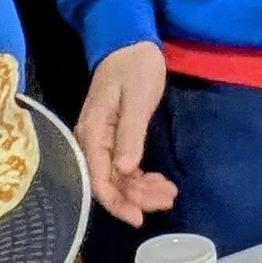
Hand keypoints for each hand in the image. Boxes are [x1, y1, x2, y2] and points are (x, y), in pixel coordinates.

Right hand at [75, 42, 177, 222]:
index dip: (116, 202)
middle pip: (109, 184)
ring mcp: (103, 141)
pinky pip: (124, 168)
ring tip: (169, 193)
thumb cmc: (134, 68)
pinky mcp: (115, 139)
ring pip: (118, 179)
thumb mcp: (136, 99)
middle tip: (167, 200)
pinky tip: (160, 182)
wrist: (130, 44)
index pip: (97, 179)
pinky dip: (141, 179)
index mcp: (92, 133)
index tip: (138, 218)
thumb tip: (124, 170)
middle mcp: (92, 142)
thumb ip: (130, 134)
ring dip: (142, 190)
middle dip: (136, 198)